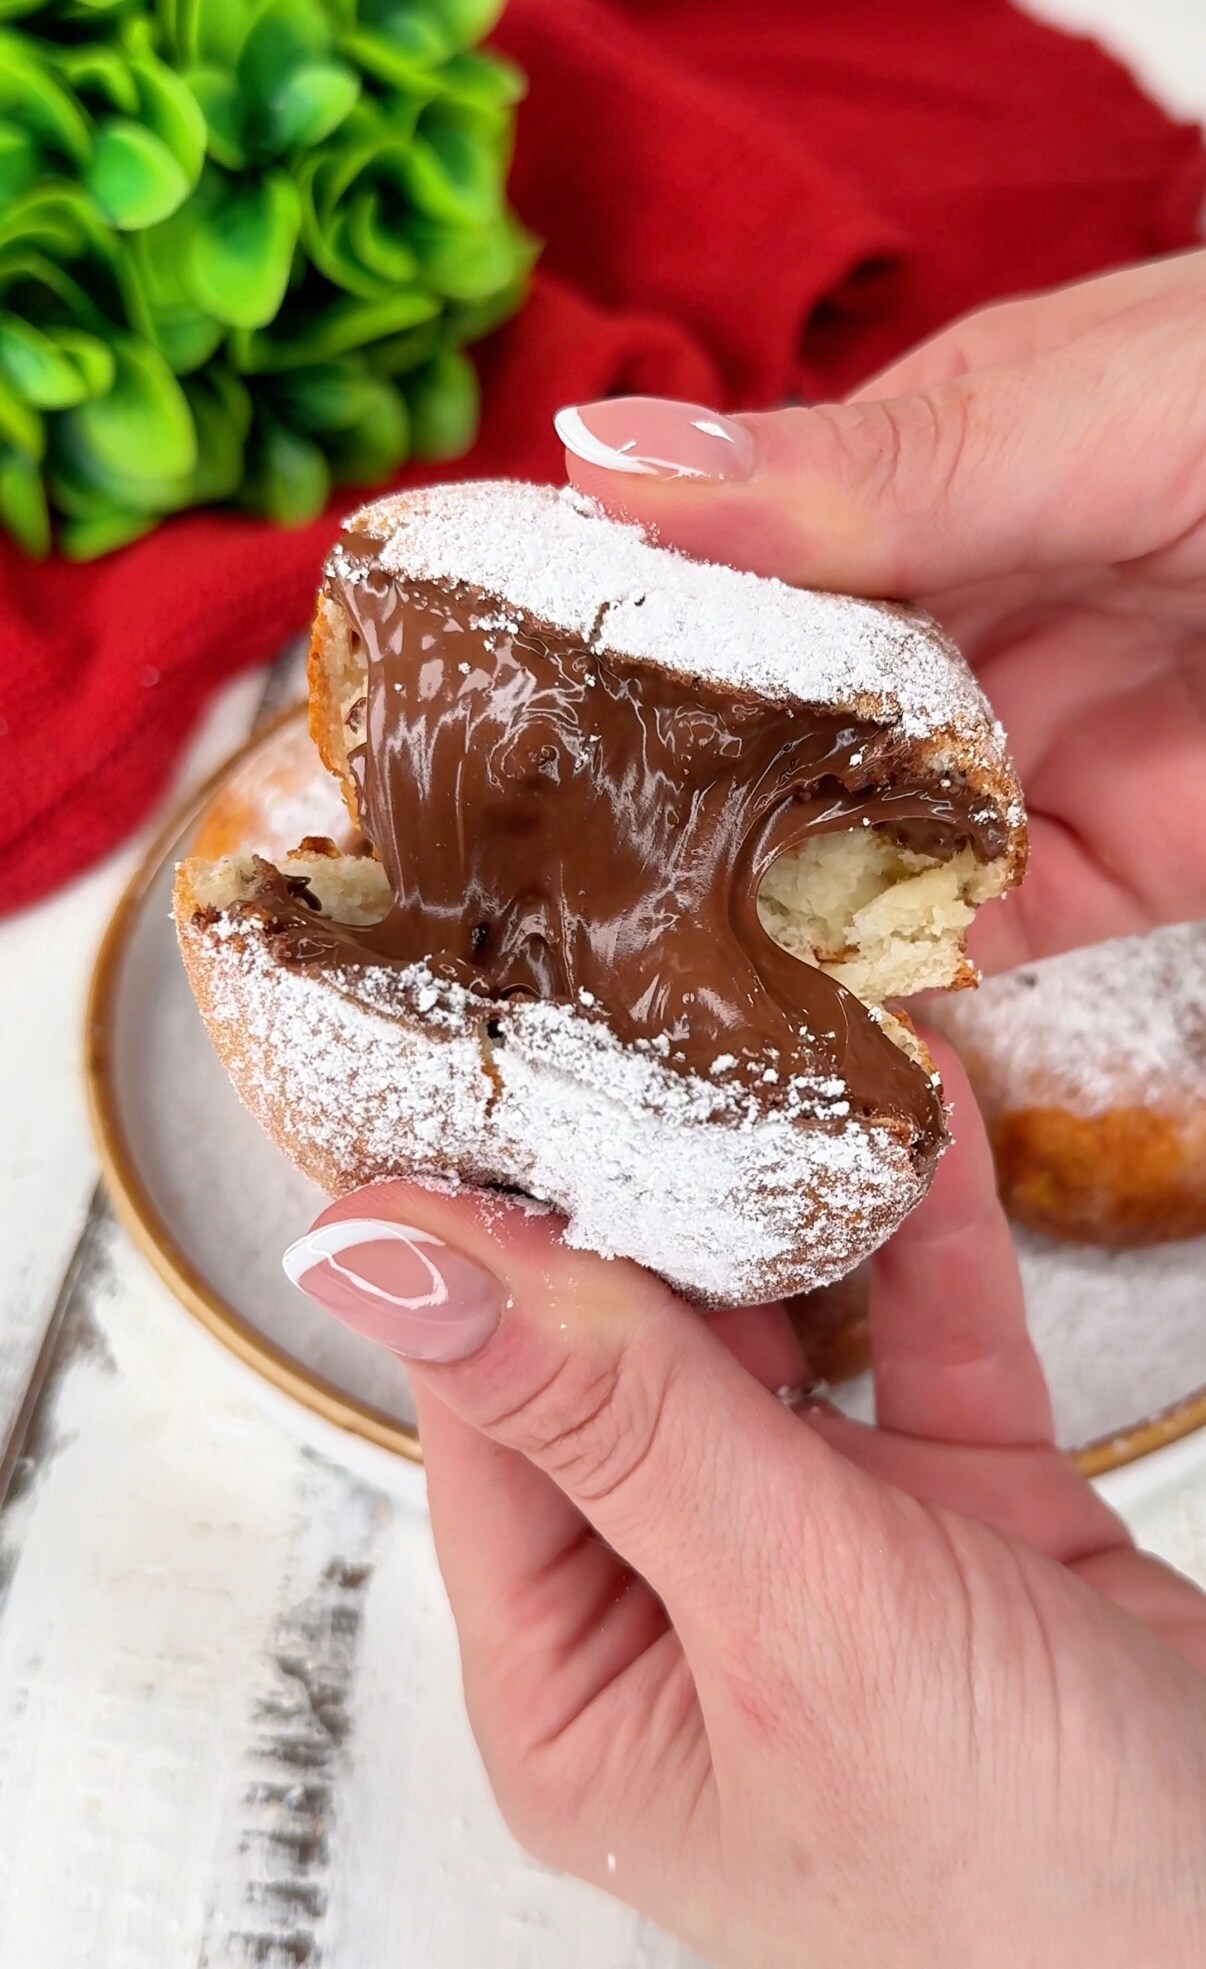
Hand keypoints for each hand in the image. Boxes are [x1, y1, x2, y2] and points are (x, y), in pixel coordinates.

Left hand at [284, 1049, 1205, 1968]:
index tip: (482, 1094)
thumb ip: (612, 1421)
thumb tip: (383, 1268)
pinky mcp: (960, 1517)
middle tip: (638, 1035)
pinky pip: (923, 1343)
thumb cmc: (1028, 1896)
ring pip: (777, 1339)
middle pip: (623, 1363)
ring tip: (770, 1054)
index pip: (490, 1425)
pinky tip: (921, 1121)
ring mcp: (828, 1561)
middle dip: (644, 1203)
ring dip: (787, 1204)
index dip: (481, 1256)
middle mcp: (688, 1614)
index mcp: (585, 1689)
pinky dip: (927, 1238)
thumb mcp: (792, 1627)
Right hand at [556, 250, 1205, 972]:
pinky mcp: (1083, 885)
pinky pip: (951, 960)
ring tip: (592, 996)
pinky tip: (778, 1039)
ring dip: (733, 927)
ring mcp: (1000, 769)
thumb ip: (868, 469)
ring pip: (826, 863)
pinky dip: (874, 1005)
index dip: (587, 645)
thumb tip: (609, 458)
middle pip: (746, 741)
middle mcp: (930, 636)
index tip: (455, 717)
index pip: (703, 577)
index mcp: (900, 491)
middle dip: (637, 813)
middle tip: (497, 897)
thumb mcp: (1084, 413)